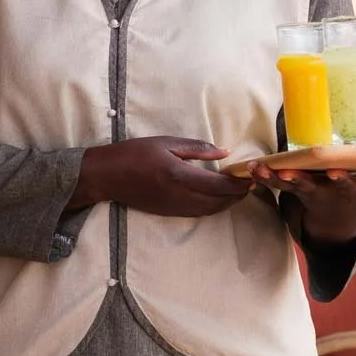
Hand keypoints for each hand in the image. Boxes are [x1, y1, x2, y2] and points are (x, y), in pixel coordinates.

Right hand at [73, 137, 252, 219]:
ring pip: (210, 210)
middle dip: (237, 195)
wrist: (106, 176)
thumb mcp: (166, 142)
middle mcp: (180, 196)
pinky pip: (198, 213)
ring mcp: (174, 208)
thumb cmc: (134, 153)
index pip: (219, 186)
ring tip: (237, 192)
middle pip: (218, 202)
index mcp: (180, 176)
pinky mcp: (169, 213)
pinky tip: (217, 199)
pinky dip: (213, 207)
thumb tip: (225, 152)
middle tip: (249, 184)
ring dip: (227, 204)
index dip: (238, 184)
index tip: (249, 176)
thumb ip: (197, 148)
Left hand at [248, 164, 355, 242]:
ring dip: (271, 177)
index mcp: (345, 188)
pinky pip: (274, 181)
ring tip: (257, 169)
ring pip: (286, 184)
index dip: (340, 178)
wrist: (337, 219)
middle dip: (298, 180)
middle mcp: (323, 190)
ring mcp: (305, 190)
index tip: (336, 173)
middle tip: (287, 174)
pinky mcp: (291, 187)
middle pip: (309, 185)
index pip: (343, 182)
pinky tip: (250, 168)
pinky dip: (262, 176)